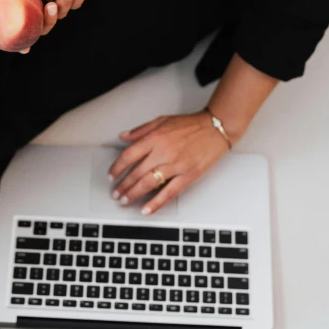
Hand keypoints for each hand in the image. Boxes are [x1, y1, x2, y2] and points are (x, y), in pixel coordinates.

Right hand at [0, 0, 86, 50]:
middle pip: (45, 24)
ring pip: (61, 12)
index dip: (24, 42)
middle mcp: (37, 6)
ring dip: (67, 5)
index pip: (23, 29)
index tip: (25, 49)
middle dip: (50, 19)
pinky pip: (76, 1)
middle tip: (50, 5)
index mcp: (21, 6)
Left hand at [107, 112, 231, 215]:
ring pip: (148, 184)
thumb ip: (141, 130)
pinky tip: (146, 209)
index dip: (116, 168)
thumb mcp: (162, 120)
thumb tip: (124, 137)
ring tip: (125, 200)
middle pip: (136, 173)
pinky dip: (156, 203)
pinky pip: (169, 192)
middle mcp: (163, 152)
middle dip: (123, 185)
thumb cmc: (191, 124)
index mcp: (154, 138)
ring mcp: (176, 165)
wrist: (215, 128)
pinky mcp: (188, 176)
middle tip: (116, 193)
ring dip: (133, 194)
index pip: (128, 156)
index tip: (112, 175)